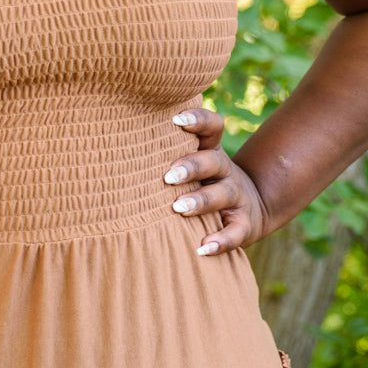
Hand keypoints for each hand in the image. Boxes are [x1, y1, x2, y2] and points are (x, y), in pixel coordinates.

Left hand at [165, 107, 270, 255]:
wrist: (249, 209)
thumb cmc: (201, 182)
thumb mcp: (192, 163)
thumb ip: (166, 153)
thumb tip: (118, 139)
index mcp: (210, 151)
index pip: (211, 128)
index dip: (198, 121)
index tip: (176, 119)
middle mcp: (224, 171)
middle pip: (212, 161)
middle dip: (191, 166)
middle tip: (168, 176)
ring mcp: (236, 197)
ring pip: (223, 194)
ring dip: (201, 200)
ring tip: (178, 208)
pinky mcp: (243, 224)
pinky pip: (235, 232)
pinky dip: (221, 241)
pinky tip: (203, 248)